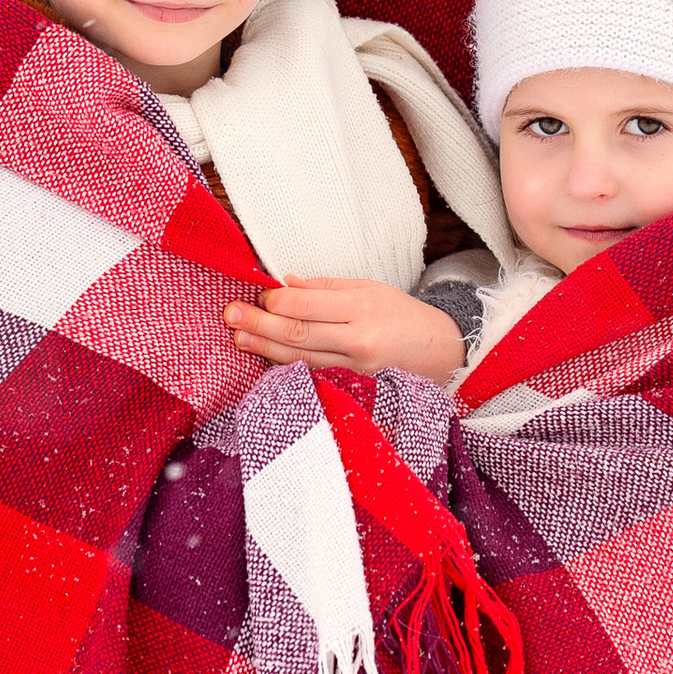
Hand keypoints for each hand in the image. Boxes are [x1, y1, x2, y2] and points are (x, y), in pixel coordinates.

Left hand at [225, 281, 462, 380]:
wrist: (442, 354)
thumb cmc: (403, 316)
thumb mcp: (370, 289)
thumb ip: (325, 288)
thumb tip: (285, 284)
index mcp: (362, 308)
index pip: (305, 305)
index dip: (275, 301)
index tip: (258, 295)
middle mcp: (357, 341)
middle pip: (297, 333)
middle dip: (258, 324)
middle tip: (230, 315)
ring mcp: (355, 370)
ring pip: (300, 359)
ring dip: (264, 347)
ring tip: (238, 337)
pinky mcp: (353, 388)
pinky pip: (313, 375)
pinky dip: (286, 366)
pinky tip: (266, 358)